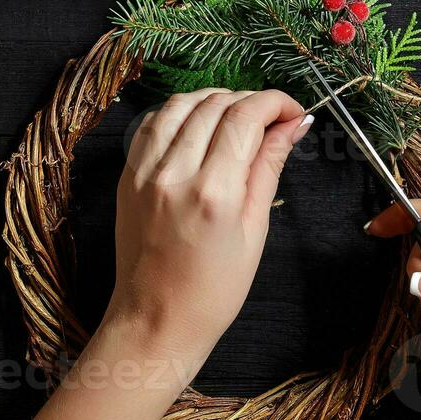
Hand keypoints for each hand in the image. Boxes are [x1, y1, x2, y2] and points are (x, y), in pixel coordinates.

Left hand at [107, 88, 312, 363]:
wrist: (155, 321)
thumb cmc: (213, 290)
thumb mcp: (254, 230)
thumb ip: (268, 167)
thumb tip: (292, 125)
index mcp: (213, 193)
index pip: (245, 118)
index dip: (274, 102)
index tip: (292, 110)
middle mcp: (174, 174)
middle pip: (215, 105)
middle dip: (251, 100)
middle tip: (272, 116)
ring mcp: (144, 172)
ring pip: (180, 103)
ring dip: (214, 98)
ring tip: (237, 115)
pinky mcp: (128, 175)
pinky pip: (153, 122)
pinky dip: (180, 112)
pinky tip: (199, 124)